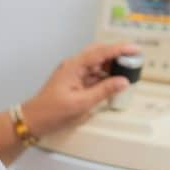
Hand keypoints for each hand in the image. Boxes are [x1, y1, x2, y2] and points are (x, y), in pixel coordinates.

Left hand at [22, 42, 139, 137]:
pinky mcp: (73, 81)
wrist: (33, 120)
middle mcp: (73, 65)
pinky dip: (104, 76)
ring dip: (111, 66)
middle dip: (116, 54)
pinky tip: (113, 82)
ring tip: (127, 70)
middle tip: (133, 59)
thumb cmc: (54, 112)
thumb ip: (104, 90)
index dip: (119, 49)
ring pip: (96, 63)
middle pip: (98, 53)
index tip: (135, 49)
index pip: (101, 52)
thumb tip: (124, 81)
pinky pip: (92, 74)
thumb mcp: (82, 103)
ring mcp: (73, 72)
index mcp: (74, 66)